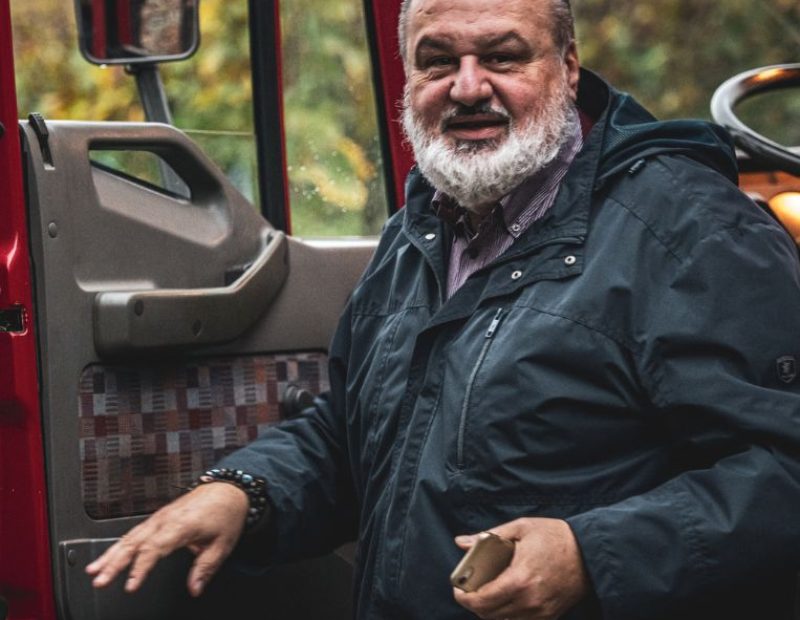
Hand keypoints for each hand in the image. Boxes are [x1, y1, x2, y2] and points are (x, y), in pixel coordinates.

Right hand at [86, 482, 249, 596]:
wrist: (228, 489)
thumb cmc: (225, 513)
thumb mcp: (222, 544)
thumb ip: (205, 568)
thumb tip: (195, 588)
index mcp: (181, 525)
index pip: (155, 549)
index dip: (140, 568)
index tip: (130, 585)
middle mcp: (166, 519)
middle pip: (135, 542)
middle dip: (114, 562)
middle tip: (99, 580)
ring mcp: (160, 517)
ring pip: (130, 536)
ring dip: (110, 553)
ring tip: (93, 570)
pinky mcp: (158, 517)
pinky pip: (135, 531)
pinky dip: (119, 544)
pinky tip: (107, 556)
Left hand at [453, 518, 587, 619]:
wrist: (589, 553)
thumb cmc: (555, 537)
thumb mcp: (521, 528)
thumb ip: (489, 536)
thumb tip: (461, 541)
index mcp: (519, 579)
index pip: (482, 600)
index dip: (463, 597)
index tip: (457, 588)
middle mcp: (529, 601)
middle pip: (488, 614)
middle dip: (473, 603)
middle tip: (469, 588)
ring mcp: (540, 612)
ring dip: (489, 610)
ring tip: (486, 592)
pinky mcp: (548, 616)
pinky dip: (506, 614)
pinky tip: (504, 598)